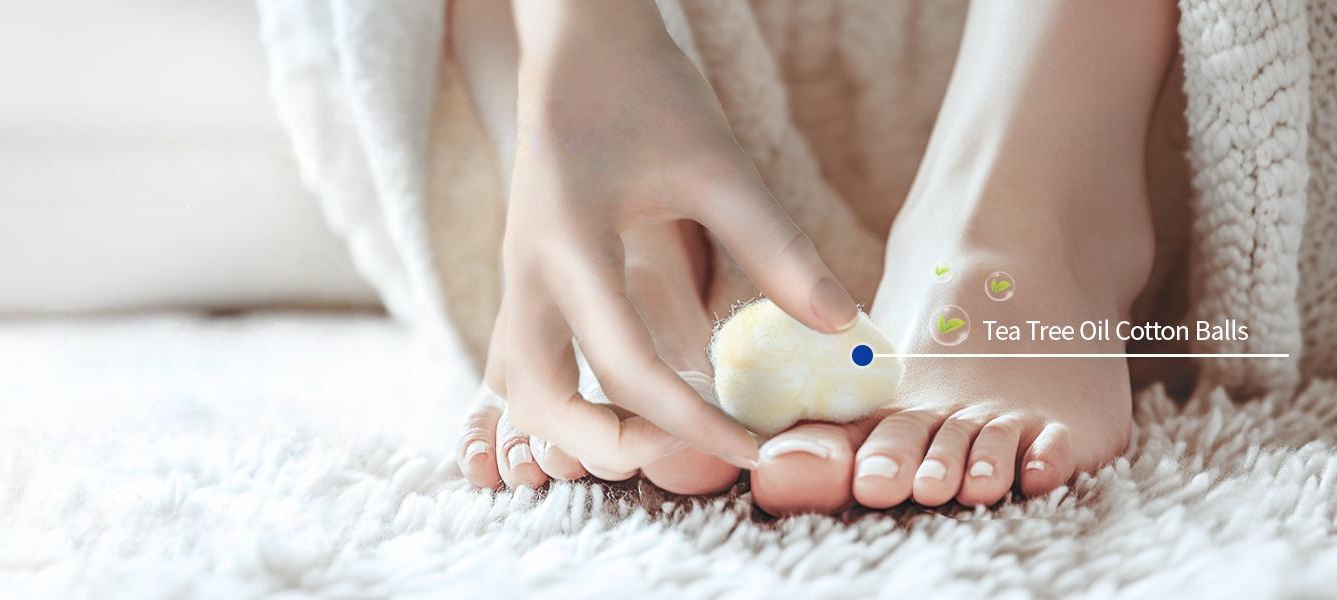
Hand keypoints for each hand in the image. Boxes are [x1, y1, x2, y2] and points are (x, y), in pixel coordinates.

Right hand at [491, 0, 859, 472]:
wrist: (579, 43)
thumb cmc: (647, 90)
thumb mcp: (720, 164)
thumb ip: (775, 247)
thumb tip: (841, 326)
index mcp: (569, 243)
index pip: (623, 366)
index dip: (691, 423)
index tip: (751, 450)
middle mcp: (526, 273)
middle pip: (537, 402)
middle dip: (613, 446)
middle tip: (693, 447)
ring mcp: (516, 278)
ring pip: (516, 391)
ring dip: (575, 430)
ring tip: (658, 435)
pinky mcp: (523, 278)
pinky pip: (523, 364)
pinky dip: (564, 399)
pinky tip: (625, 401)